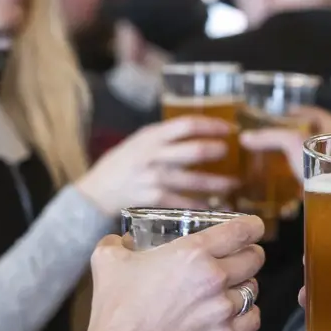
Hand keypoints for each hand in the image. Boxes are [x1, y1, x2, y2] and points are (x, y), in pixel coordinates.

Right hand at [75, 117, 238, 214]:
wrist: (98, 191)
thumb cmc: (123, 163)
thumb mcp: (140, 140)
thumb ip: (166, 136)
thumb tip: (201, 130)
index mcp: (152, 136)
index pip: (188, 125)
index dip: (212, 125)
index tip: (228, 128)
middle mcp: (154, 156)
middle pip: (195, 150)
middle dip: (218, 152)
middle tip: (230, 154)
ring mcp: (155, 179)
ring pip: (196, 181)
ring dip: (219, 183)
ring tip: (233, 184)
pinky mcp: (155, 200)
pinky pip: (186, 203)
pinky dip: (202, 205)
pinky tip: (213, 206)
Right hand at [87, 215, 265, 330]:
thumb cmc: (116, 306)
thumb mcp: (107, 260)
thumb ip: (118, 242)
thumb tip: (123, 240)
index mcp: (192, 252)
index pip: (241, 230)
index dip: (252, 225)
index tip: (252, 227)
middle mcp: (214, 277)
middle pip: (254, 258)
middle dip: (250, 253)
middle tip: (239, 256)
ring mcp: (222, 309)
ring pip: (253, 288)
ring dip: (245, 284)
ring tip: (233, 286)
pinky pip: (252, 319)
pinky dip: (247, 313)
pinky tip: (236, 312)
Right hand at [239, 107, 330, 189]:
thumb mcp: (295, 144)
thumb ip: (271, 138)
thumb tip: (245, 137)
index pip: (320, 115)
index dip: (303, 111)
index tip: (287, 112)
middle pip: (322, 140)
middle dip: (303, 139)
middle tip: (280, 141)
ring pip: (324, 164)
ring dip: (307, 164)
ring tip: (284, 166)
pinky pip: (324, 187)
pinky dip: (309, 188)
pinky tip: (295, 193)